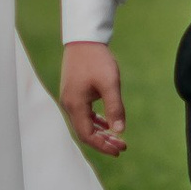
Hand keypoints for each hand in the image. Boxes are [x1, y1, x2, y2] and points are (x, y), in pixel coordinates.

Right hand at [59, 42, 126, 157]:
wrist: (84, 39)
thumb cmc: (97, 60)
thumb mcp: (110, 83)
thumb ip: (115, 108)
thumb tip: (120, 130)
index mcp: (76, 105)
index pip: (87, 135)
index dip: (103, 146)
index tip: (119, 150)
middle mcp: (69, 104)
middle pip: (84, 132)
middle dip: (103, 142)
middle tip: (122, 147)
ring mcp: (70, 99)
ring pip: (84, 124)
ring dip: (100, 132)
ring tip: (117, 138)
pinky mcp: (73, 93)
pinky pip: (83, 114)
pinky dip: (95, 121)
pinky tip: (107, 123)